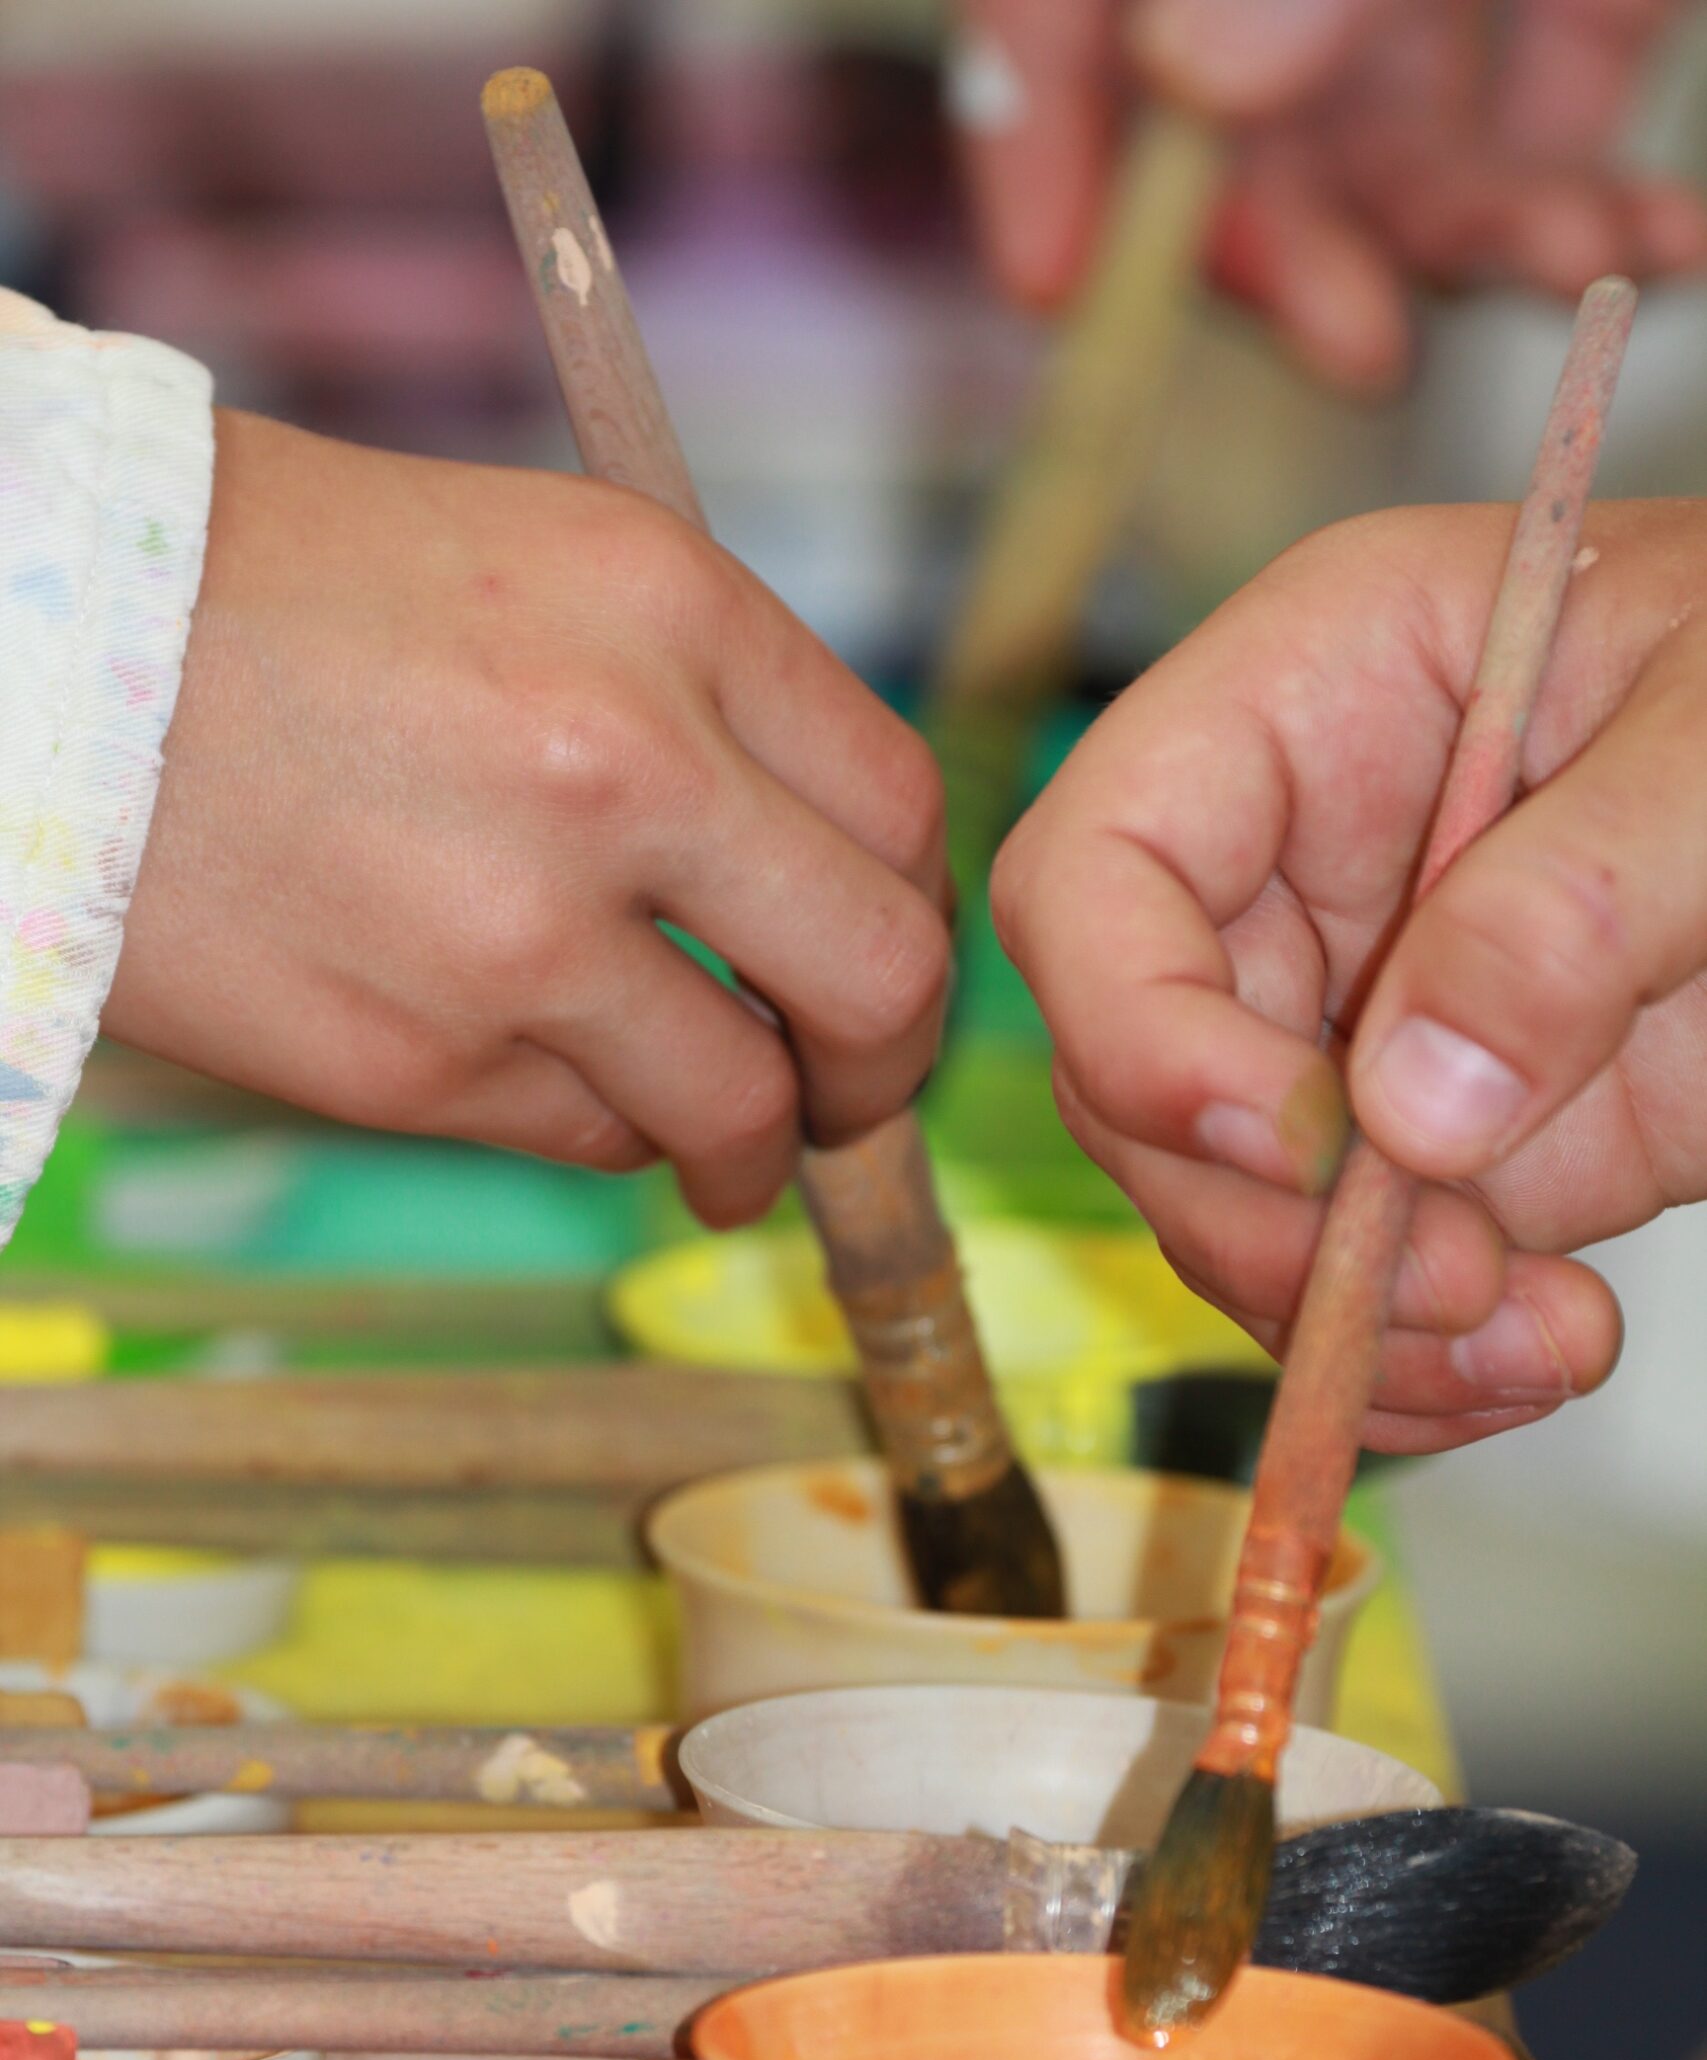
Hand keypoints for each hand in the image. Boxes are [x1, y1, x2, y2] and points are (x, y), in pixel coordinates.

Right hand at [107, 411, 949, 1228]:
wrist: (48, 650)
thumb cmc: (293, 592)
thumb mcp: (546, 563)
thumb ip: (712, 704)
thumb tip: (828, 883)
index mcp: (669, 613)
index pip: (900, 809)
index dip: (917, 907)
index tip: (890, 953)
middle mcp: (620, 769)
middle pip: (878, 979)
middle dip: (886, 1064)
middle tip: (852, 1090)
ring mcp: (516, 932)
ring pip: (737, 1102)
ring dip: (748, 1139)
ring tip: (720, 1142)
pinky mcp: (414, 1061)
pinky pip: (589, 1138)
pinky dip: (604, 1129)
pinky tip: (556, 1078)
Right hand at [948, 0, 1706, 389]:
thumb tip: (1199, 89)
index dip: (1032, 124)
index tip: (1050, 286)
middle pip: (1230, 101)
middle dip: (1302, 234)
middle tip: (1366, 342)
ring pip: (1400, 130)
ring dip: (1483, 228)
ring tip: (1590, 263)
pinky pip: (1554, 93)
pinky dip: (1599, 186)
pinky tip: (1674, 241)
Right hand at [991, 498, 1706, 1452]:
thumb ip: (1573, 903)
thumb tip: (1409, 1107)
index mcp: (1314, 698)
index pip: (1095, 869)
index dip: (1138, 1024)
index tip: (1299, 1145)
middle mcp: (1296, 871)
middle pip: (1131, 1073)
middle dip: (1258, 1215)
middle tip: (1452, 1279)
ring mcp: (1358, 1019)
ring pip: (1226, 1208)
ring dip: (1350, 1317)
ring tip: (1542, 1339)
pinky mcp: (1443, 1143)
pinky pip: (1345, 1278)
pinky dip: (1417, 1361)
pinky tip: (1546, 1354)